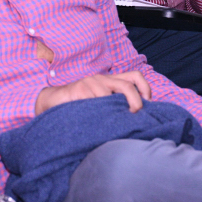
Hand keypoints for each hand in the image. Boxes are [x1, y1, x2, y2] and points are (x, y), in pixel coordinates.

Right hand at [35, 71, 150, 114]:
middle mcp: (102, 79)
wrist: (53, 101)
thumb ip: (115, 106)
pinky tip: (94, 121)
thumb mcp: (100, 103)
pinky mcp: (79, 89)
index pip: (135, 77)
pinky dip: (97, 113)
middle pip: (127, 86)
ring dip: (111, 112)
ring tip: (110, 124)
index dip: (145, 88)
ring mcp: (90, 82)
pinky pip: (93, 102)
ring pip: (109, 96)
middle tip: (134, 116)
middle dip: (135, 102)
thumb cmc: (80, 105)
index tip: (148, 104)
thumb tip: (137, 119)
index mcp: (110, 81)